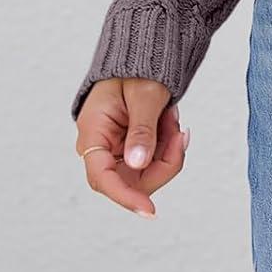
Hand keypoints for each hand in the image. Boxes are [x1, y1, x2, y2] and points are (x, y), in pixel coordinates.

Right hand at [74, 77, 187, 217]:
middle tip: (178, 128)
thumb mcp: (144, 95)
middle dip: (163, 160)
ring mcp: (115, 152)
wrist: (140, 60)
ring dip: (168, 149)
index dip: (126, 197)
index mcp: (93, 132)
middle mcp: (100, 148)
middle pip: (131, 181)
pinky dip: (168, 145)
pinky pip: (153, 162)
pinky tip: (169, 121)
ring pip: (146, 173)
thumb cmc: (137, 71)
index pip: (103, 177)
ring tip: (171, 117)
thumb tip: (138, 163)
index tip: (150, 211)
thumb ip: (141, 130)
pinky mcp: (129, 152)